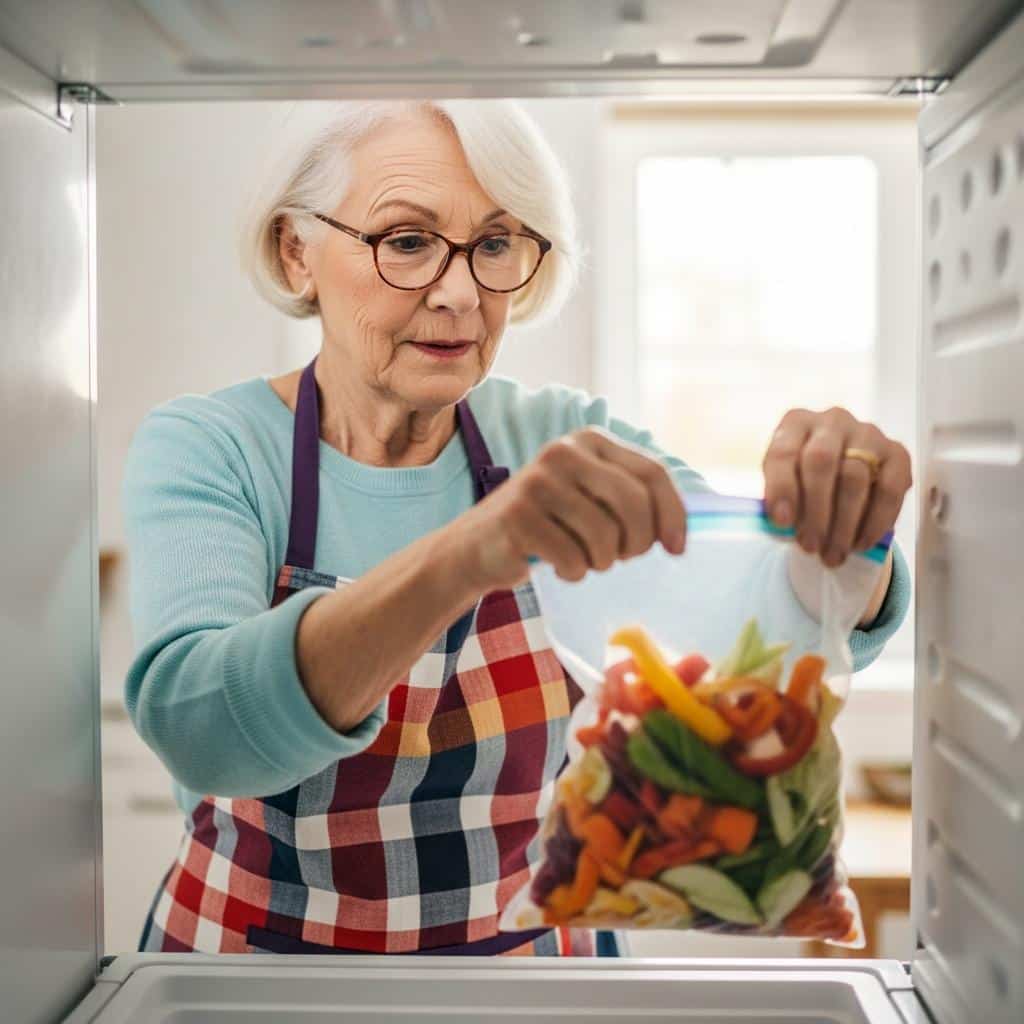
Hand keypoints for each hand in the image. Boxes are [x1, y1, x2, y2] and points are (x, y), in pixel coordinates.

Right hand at [453, 427, 686, 590]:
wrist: (479, 544)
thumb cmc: (549, 524)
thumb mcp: (590, 496)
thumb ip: (631, 499)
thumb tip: (680, 535)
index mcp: (589, 440)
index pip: (652, 474)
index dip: (673, 516)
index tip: (676, 549)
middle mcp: (563, 452)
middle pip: (634, 504)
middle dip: (638, 543)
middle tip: (624, 558)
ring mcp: (537, 482)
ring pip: (604, 537)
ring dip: (602, 562)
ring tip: (587, 560)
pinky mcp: (517, 517)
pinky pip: (572, 558)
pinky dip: (574, 573)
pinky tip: (561, 567)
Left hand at [762, 407, 911, 567]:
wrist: (842, 475)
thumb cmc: (803, 480)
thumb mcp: (783, 482)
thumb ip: (779, 498)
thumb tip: (783, 524)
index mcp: (795, 423)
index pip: (784, 452)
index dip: (781, 488)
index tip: (782, 523)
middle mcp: (832, 421)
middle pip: (821, 462)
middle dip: (815, 511)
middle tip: (810, 547)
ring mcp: (868, 434)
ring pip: (855, 478)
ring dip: (843, 524)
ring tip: (833, 554)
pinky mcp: (897, 453)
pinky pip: (889, 489)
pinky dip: (875, 522)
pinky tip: (861, 543)